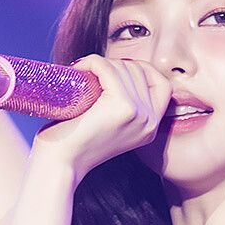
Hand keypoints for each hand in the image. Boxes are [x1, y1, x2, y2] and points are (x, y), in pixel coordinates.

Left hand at [32, 55, 172, 177]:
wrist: (60, 161)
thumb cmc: (75, 141)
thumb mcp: (110, 122)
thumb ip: (124, 103)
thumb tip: (123, 67)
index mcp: (151, 127)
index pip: (163, 85)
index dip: (141, 70)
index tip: (115, 71)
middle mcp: (150, 122)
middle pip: (141, 71)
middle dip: (115, 65)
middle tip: (91, 73)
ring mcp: (140, 114)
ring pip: (124, 67)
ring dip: (100, 64)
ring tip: (82, 73)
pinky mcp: (123, 107)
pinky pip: (108, 69)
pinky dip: (92, 63)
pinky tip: (79, 70)